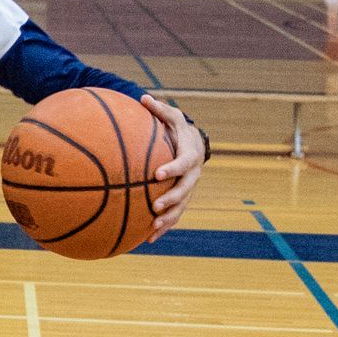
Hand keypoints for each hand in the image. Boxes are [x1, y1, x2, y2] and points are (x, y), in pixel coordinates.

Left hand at [141, 95, 207, 237]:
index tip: (157, 174)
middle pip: (184, 190)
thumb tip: (143, 97)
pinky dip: (164, 228)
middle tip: (156, 205)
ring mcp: (188, 190)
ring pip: (181, 207)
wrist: (195, 146)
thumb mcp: (173, 117)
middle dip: (171, 199)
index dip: (171, 169)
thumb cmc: (179, 131)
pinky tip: (148, 239)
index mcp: (189, 157)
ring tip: (153, 227)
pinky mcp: (182, 201)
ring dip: (168, 219)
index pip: (183, 164)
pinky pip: (174, 216)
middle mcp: (192, 176)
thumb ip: (160, 110)